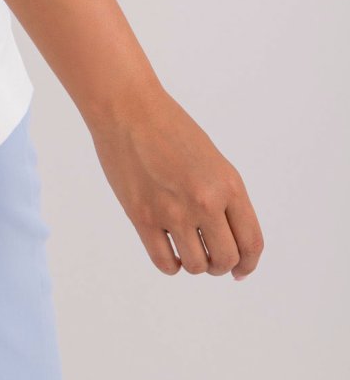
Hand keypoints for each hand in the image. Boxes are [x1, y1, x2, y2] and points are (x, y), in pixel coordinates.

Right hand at [88, 87, 263, 279]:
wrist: (128, 108)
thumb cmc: (169, 127)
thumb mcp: (211, 159)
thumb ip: (223, 196)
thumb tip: (229, 239)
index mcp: (228, 184)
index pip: (251, 242)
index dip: (248, 264)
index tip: (241, 271)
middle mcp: (205, 202)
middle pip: (226, 259)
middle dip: (221, 265)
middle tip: (210, 255)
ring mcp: (172, 212)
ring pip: (195, 266)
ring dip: (195, 263)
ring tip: (187, 247)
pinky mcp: (142, 217)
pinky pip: (164, 263)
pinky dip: (171, 264)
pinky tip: (168, 249)